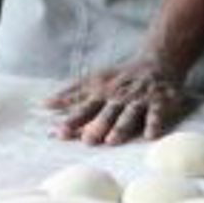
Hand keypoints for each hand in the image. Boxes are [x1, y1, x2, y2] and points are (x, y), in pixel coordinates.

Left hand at [45, 58, 184, 144]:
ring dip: (120, 127)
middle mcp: (119, 97)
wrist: (157, 61)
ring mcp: (139, 100)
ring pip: (128, 115)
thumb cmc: (120, 76)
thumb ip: (71, 94)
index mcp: (102, 93)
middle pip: (106, 113)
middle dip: (96, 125)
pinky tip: (150, 136)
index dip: (72, 120)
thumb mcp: (94, 81)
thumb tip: (44, 104)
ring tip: (111, 141)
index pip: (84, 108)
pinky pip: (156, 114)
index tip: (59, 133)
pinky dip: (154, 124)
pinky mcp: (159, 102)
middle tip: (86, 140)